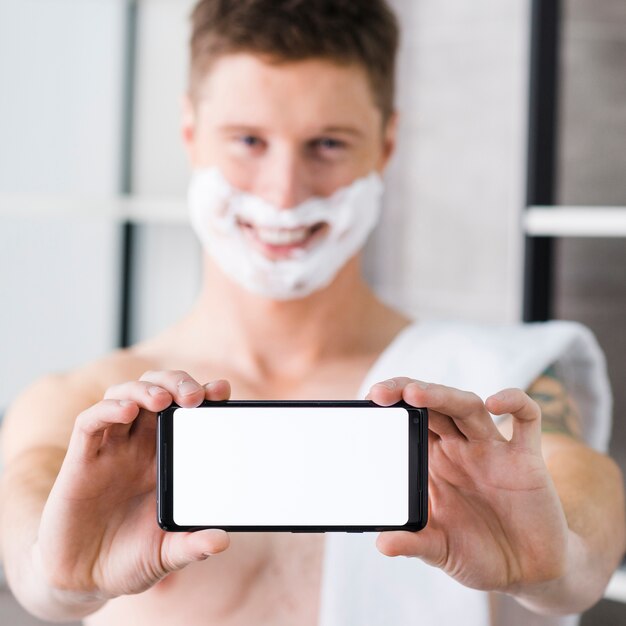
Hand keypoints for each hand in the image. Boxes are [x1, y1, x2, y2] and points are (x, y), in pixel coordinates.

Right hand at [35, 371, 231, 598]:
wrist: (83, 580)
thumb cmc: (130, 558)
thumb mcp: (168, 553)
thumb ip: (192, 545)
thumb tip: (222, 540)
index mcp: (167, 458)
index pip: (186, 412)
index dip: (204, 394)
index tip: (222, 391)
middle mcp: (140, 446)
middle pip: (158, 391)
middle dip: (177, 383)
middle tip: (194, 396)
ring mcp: (111, 450)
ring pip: (125, 396)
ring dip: (144, 389)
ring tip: (163, 400)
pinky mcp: (81, 460)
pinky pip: (91, 422)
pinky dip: (108, 409)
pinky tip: (127, 412)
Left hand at [367, 378, 567, 591]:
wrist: (527, 573)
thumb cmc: (479, 553)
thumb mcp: (440, 549)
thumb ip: (414, 542)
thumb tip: (382, 543)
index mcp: (434, 461)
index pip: (410, 420)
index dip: (391, 407)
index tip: (367, 403)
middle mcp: (460, 448)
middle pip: (434, 405)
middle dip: (407, 392)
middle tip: (380, 393)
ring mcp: (492, 450)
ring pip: (467, 406)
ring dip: (442, 395)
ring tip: (414, 393)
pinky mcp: (527, 458)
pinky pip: (526, 419)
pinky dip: (514, 401)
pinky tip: (494, 403)